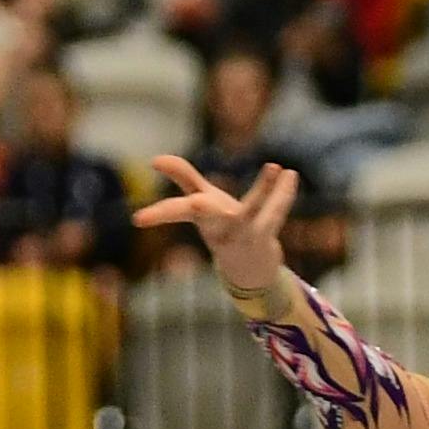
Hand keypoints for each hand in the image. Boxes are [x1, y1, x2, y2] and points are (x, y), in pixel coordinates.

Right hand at [136, 150, 295, 295]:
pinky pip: (275, 212)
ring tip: (274, 167)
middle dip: (203, 210)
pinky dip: (283, 193)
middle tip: (198, 203)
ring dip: (262, 192)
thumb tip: (156, 159)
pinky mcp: (264, 235)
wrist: (249, 269)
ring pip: (251, 211)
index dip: (159, 215)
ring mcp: (242, 233)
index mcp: (201, 220)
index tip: (138, 219)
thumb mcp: (201, 202)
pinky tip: (290, 174)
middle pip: (208, 216)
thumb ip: (183, 177)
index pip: (176, 212)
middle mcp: (219, 228)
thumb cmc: (221, 229)